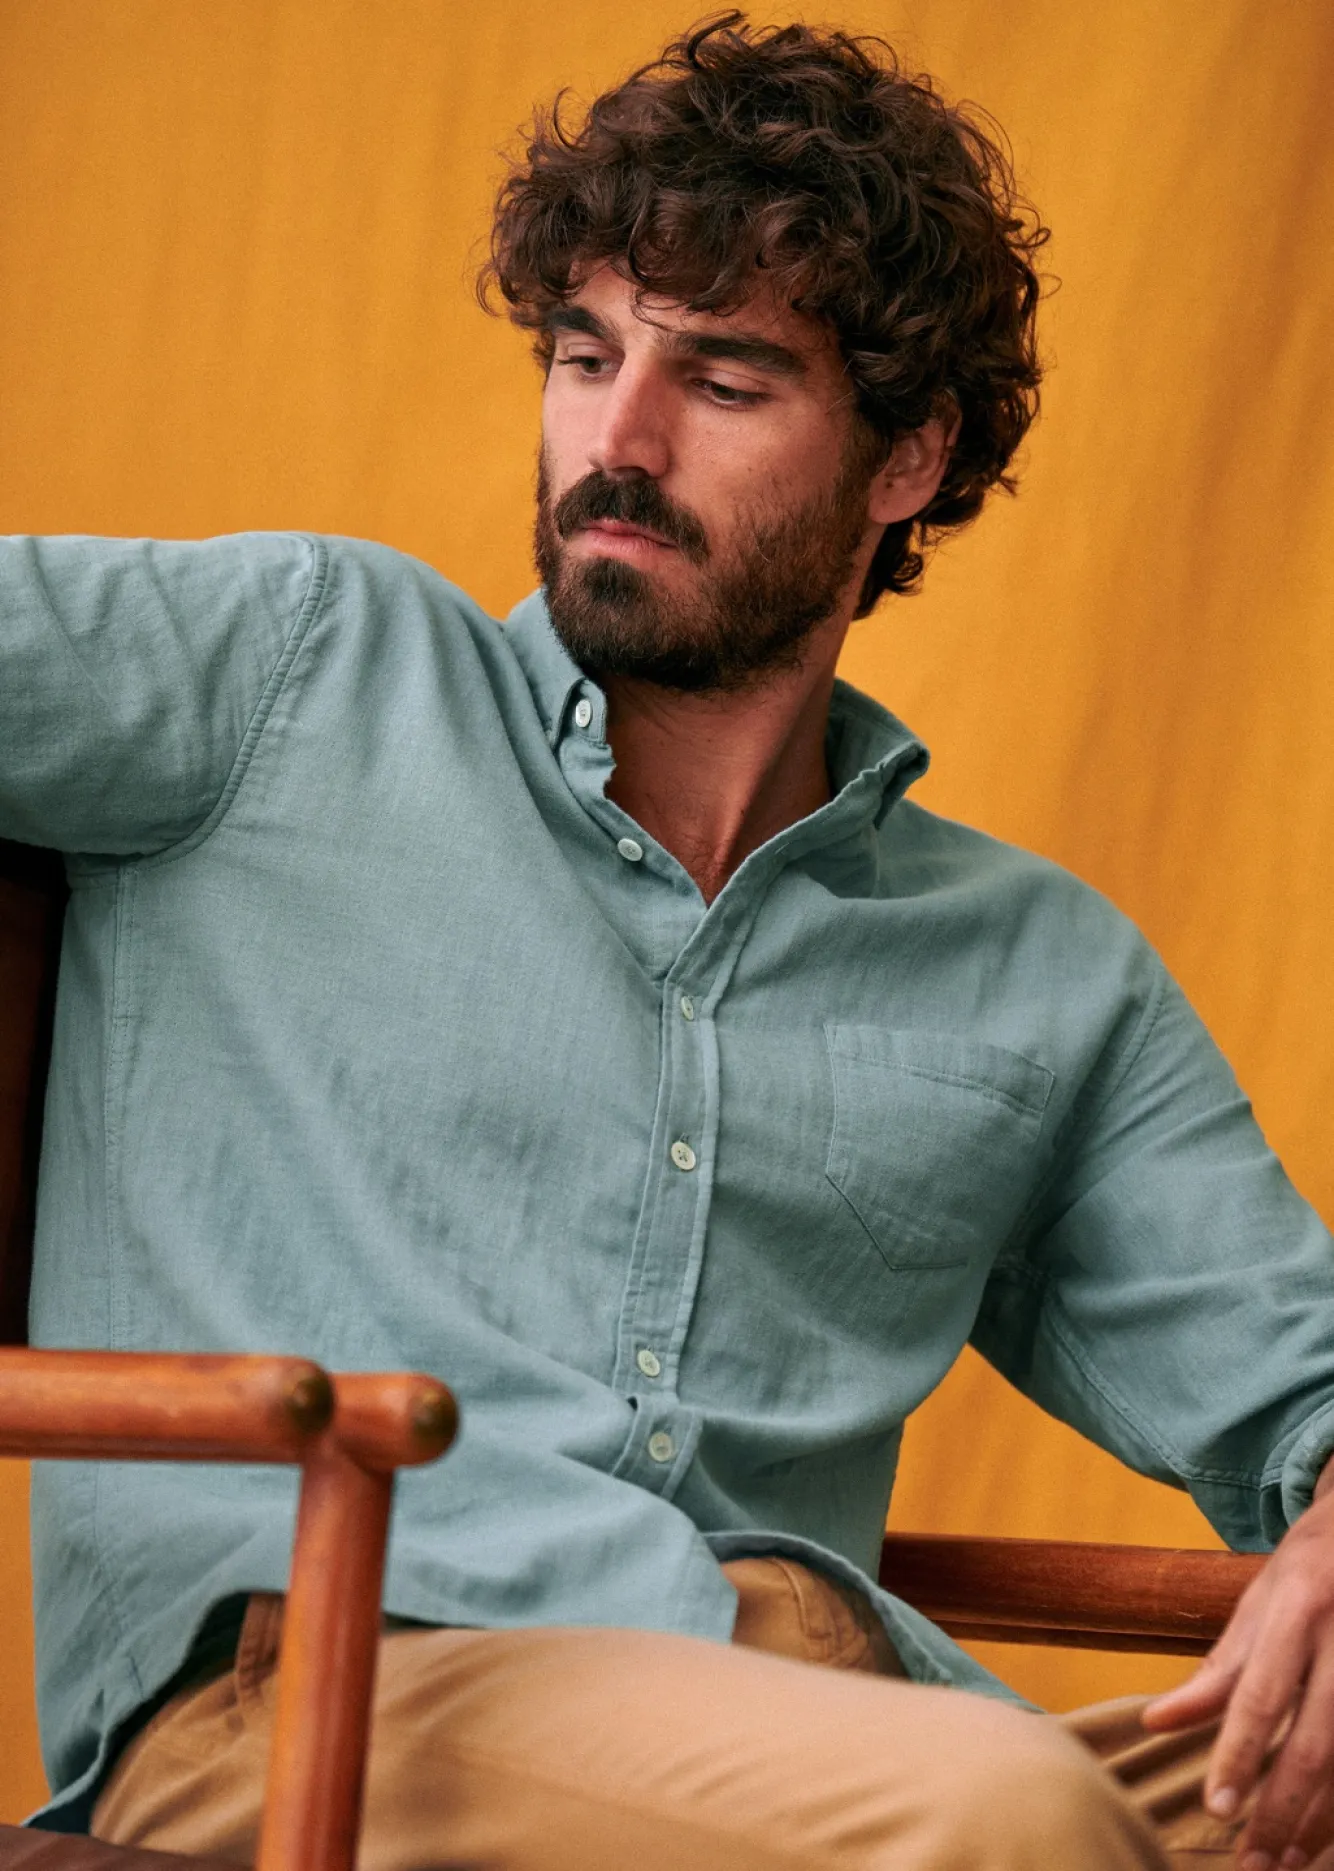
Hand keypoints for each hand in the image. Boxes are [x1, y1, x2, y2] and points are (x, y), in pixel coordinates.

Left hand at [1142, 1468, 1333, 1870]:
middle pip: (1314, 1745)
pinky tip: (1326, 1838)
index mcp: (1295, 1613)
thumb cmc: (1305, 1575)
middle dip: (1281, 1812)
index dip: (1238, 1755)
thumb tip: (1154, 1722)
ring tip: (1286, 1865)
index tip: (1216, 1810)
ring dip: (1320, 1824)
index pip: (1261, 1697)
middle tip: (1253, 1864)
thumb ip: (1215, 1673)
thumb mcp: (1255, 1608)